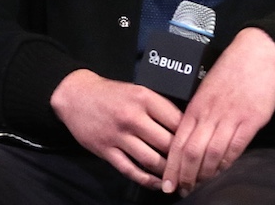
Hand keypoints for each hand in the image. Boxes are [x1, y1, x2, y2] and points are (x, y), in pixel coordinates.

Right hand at [50, 69, 182, 190]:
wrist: (75, 95)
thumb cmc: (110, 94)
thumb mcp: (137, 90)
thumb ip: (159, 106)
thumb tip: (186, 126)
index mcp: (143, 98)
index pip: (177, 121)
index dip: (191, 135)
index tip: (199, 144)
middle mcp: (132, 116)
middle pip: (167, 143)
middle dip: (182, 157)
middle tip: (193, 166)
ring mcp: (118, 135)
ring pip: (151, 160)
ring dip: (167, 172)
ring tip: (178, 177)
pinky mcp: (106, 150)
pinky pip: (131, 170)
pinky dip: (148, 181)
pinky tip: (158, 184)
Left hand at [159, 27, 274, 194]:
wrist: (257, 53)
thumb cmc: (232, 71)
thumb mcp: (207, 91)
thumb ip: (200, 114)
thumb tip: (192, 137)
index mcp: (195, 106)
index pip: (177, 141)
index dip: (171, 165)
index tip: (166, 182)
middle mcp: (208, 114)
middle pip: (189, 151)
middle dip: (183, 175)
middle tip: (180, 190)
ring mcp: (229, 117)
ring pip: (210, 153)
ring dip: (203, 174)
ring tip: (199, 187)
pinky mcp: (250, 120)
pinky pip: (235, 147)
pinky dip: (226, 163)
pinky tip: (221, 172)